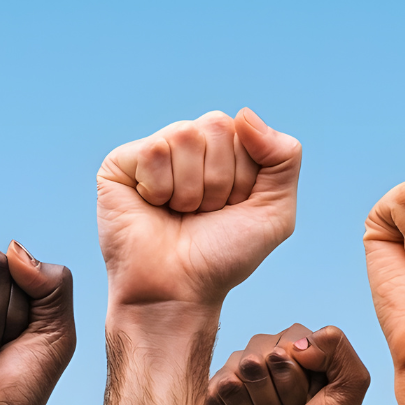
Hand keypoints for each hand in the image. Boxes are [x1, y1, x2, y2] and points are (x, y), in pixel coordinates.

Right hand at [98, 108, 300, 305]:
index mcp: (224, 151)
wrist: (176, 289)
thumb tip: (244, 114)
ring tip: (177, 212)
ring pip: (184, 135)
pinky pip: (153, 150)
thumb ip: (283, 156)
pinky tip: (152, 206)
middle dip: (217, 180)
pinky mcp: (121, 163)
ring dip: (188, 188)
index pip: (244, 130)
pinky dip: (159, 188)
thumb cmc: (222, 256)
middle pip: (216, 126)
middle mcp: (189, 146)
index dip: (243, 175)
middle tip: (202, 213)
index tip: (230, 209)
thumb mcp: (274, 210)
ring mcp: (153, 152)